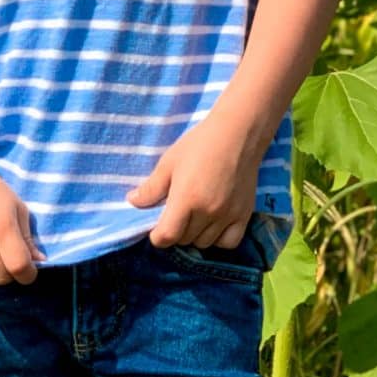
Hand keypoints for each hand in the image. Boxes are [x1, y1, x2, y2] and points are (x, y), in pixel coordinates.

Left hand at [126, 112, 262, 249]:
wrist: (238, 134)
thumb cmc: (200, 144)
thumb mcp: (169, 162)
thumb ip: (152, 187)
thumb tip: (132, 202)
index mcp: (186, 199)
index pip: (167, 236)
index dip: (157, 237)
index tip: (156, 228)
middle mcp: (208, 212)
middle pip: (184, 240)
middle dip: (176, 232)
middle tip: (175, 215)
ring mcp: (228, 215)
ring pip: (204, 243)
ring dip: (195, 235)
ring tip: (194, 218)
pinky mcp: (244, 214)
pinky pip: (229, 242)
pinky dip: (219, 239)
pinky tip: (214, 225)